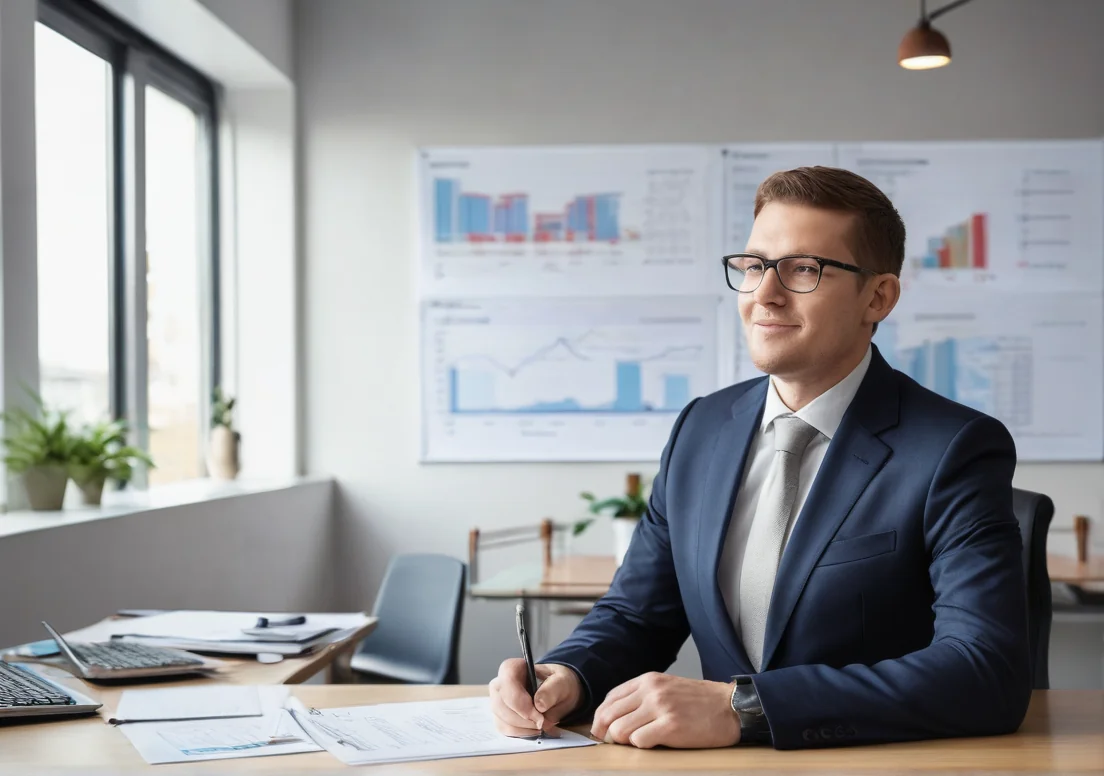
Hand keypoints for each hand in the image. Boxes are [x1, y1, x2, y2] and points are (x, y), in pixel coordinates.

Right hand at [489, 659, 582, 736]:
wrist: (557, 692)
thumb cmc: (556, 683)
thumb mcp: (561, 682)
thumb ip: (551, 691)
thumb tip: (539, 705)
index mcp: (513, 668)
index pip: (507, 682)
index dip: (520, 701)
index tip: (538, 714)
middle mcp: (499, 684)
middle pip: (501, 705)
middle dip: (523, 719)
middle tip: (543, 722)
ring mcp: (497, 702)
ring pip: (501, 720)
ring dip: (524, 728)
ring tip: (541, 725)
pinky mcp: (500, 718)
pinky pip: (505, 730)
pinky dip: (521, 734)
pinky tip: (534, 729)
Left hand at [590, 672, 740, 748]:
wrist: (731, 707)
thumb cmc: (699, 702)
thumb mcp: (667, 687)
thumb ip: (642, 697)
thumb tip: (614, 718)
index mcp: (648, 680)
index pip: (610, 699)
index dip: (601, 719)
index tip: (601, 732)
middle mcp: (651, 690)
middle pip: (609, 716)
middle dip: (606, 734)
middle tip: (612, 744)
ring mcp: (660, 707)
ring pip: (620, 730)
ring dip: (624, 742)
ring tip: (637, 743)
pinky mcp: (670, 726)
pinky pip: (639, 741)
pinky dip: (641, 746)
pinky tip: (654, 743)